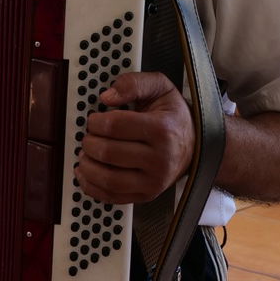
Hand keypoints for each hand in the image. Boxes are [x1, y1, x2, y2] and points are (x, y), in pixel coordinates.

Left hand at [74, 71, 196, 203]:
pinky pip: (112, 196)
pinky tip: (85, 173)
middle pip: (108, 152)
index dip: (96, 121)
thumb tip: (107, 96)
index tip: (94, 120)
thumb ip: (133, 84)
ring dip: (87, 165)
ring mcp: (154, 181)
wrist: (195, 145)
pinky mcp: (147, 195)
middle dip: (89, 142)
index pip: (115, 126)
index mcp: (162, 130)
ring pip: (108, 179)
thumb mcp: (160, 88)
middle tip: (89, 136)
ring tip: (85, 154)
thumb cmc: (173, 117)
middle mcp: (160, 158)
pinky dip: (92, 187)